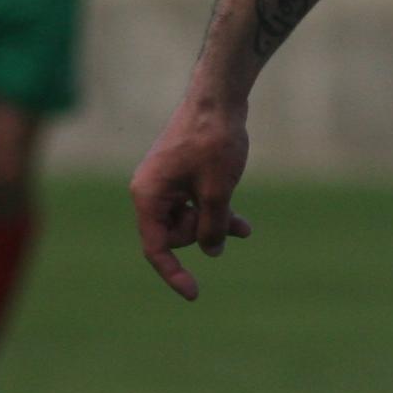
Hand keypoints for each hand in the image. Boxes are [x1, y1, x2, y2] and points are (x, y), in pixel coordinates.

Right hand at [129, 101, 255, 300]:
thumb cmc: (214, 140)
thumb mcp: (218, 191)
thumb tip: (212, 251)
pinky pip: (194, 205)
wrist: (218, 98)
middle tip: (229, 222)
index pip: (156, 247)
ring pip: (188, 221)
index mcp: (148, 196)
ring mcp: (166, 183)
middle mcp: (151, 191)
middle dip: (202, 235)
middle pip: (173, 235)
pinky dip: (215, 211)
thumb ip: (213, 226)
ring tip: (245, 227)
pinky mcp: (180, 176)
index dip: (174, 273)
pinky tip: (242, 223)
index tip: (194, 294)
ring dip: (214, 224)